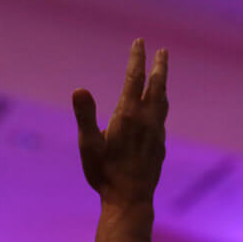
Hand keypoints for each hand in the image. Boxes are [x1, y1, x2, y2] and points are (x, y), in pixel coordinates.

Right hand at [72, 39, 168, 207]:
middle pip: (156, 86)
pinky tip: (157, 112)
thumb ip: (85, 115)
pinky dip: (161, 107)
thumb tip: (79, 90)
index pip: (134, 78)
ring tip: (162, 77)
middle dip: (159, 66)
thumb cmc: (104, 173)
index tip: (140, 42)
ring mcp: (156, 133)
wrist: (130, 199)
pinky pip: (162, 119)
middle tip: (163, 51)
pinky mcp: (160, 146)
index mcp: (128, 115)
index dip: (137, 58)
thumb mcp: (88, 145)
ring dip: (162, 85)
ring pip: (163, 102)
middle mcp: (147, 120)